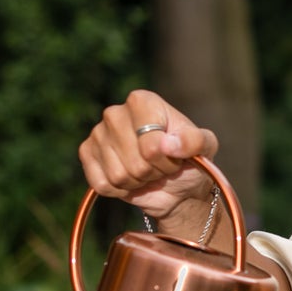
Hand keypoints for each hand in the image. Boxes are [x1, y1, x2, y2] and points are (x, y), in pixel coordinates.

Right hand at [77, 90, 218, 227]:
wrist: (175, 185)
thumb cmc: (189, 160)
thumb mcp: (205, 147)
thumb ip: (195, 141)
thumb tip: (169, 145)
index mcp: (143, 102)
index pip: (151, 144)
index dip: (167, 158)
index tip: (175, 155)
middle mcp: (115, 113)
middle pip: (136, 161)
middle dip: (153, 171)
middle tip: (161, 166)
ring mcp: (97, 133)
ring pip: (119, 175)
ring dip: (138, 181)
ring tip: (147, 172)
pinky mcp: (86, 154)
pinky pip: (102, 184)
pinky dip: (121, 189)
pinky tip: (130, 179)